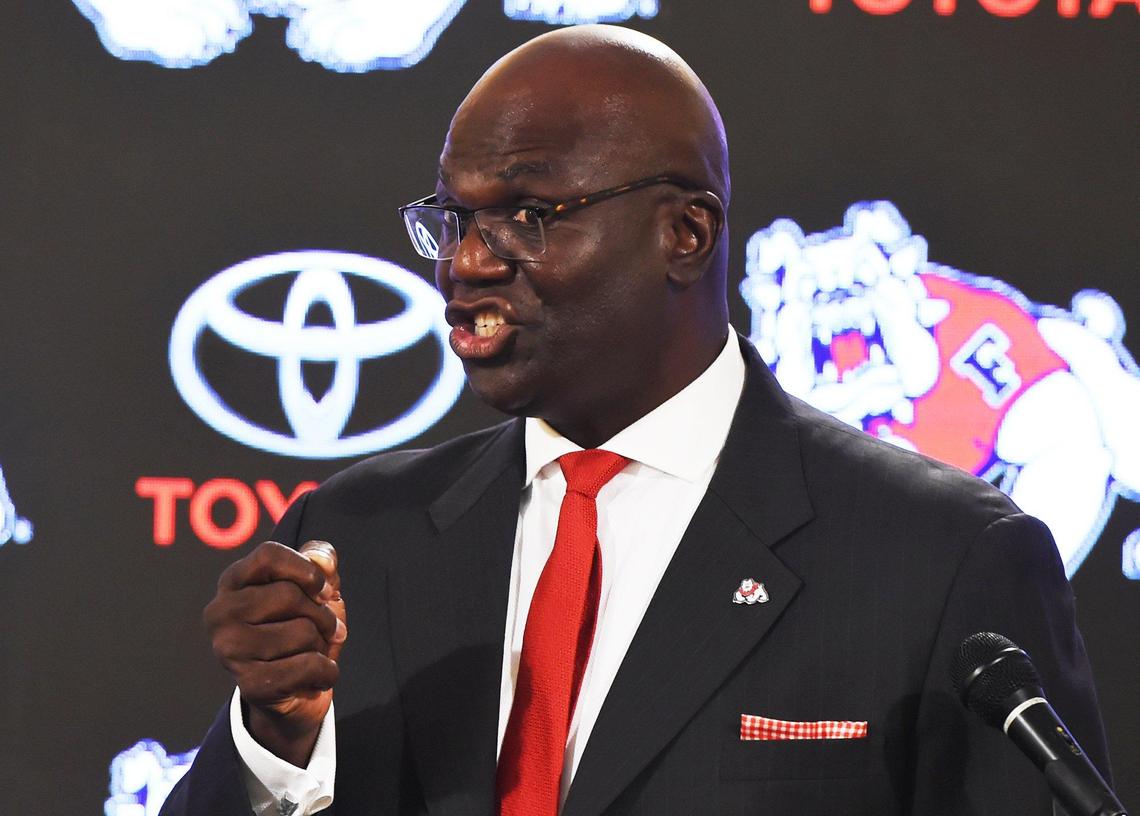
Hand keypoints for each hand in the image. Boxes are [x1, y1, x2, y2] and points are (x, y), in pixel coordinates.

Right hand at [203, 540, 346, 765]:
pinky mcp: (248, 684)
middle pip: (289, 595)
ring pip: (302, 632)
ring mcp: (229, 650)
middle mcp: (221, 613)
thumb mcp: (315, 588)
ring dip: (323, 644)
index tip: (325, 591)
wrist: (293, 690)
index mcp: (233, 581)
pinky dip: (328, 671)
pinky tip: (318, 676)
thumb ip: (321, 562)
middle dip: (323, 614)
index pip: (269, 556)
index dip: (307, 571)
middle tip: (326, 629)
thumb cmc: (300, 627)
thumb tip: (323, 560)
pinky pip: (308, 666)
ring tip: (311, 652)